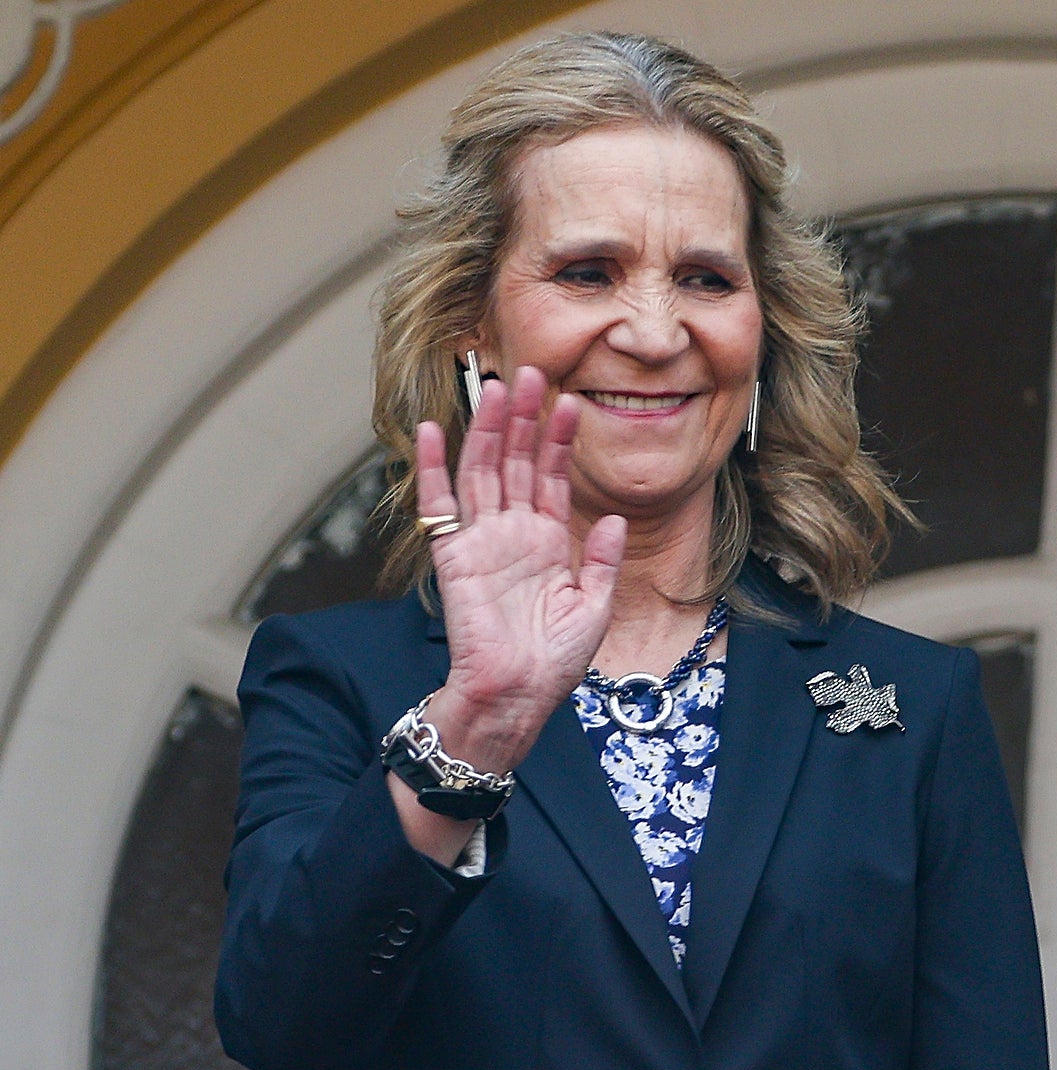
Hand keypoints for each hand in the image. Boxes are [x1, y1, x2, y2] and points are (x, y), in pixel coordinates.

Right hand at [414, 366, 625, 771]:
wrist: (517, 696)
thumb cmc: (553, 662)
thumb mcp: (592, 608)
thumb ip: (599, 560)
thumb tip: (610, 517)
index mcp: (546, 543)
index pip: (550, 477)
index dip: (559, 441)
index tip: (571, 403)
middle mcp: (512, 534)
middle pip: (514, 462)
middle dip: (523, 419)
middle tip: (532, 373)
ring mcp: (481, 541)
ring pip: (481, 471)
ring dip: (488, 429)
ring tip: (498, 386)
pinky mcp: (454, 556)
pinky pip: (439, 505)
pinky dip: (434, 468)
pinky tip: (434, 431)